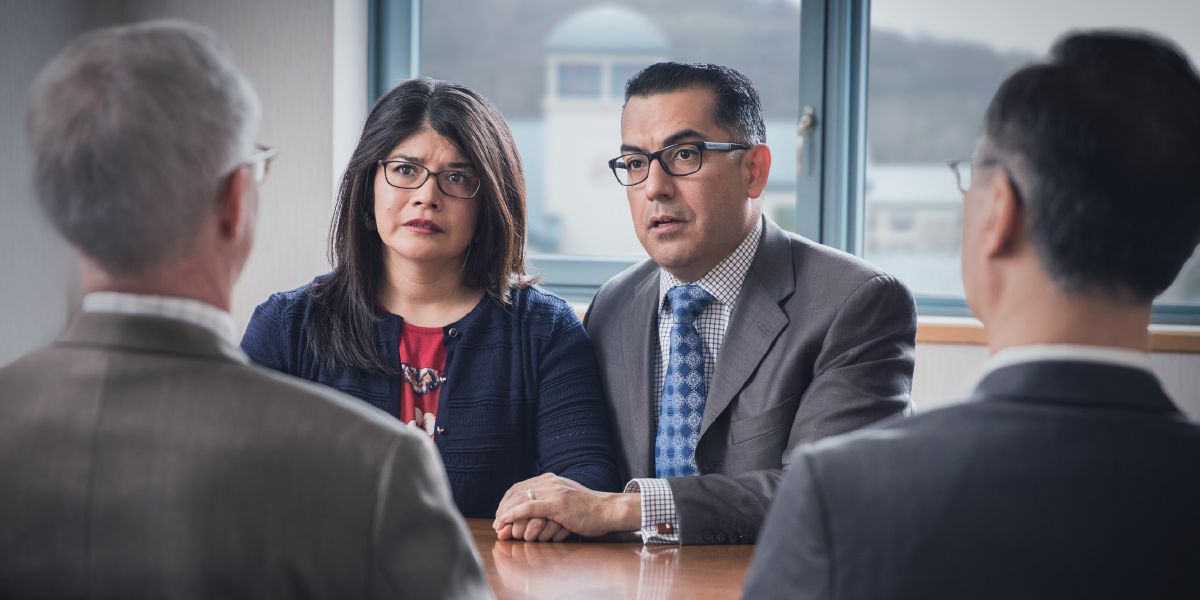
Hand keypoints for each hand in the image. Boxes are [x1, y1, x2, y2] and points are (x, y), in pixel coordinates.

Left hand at [493, 473, 640, 538]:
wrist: (608, 510)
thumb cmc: (588, 511)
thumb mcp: (565, 502)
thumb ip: (548, 506)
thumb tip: (531, 516)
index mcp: (550, 480)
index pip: (519, 487)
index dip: (506, 502)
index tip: (500, 515)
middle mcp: (550, 482)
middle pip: (516, 492)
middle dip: (503, 509)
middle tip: (497, 524)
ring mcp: (554, 492)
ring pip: (520, 499)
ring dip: (505, 514)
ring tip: (499, 527)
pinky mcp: (558, 504)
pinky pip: (529, 507)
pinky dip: (514, 514)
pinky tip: (506, 521)